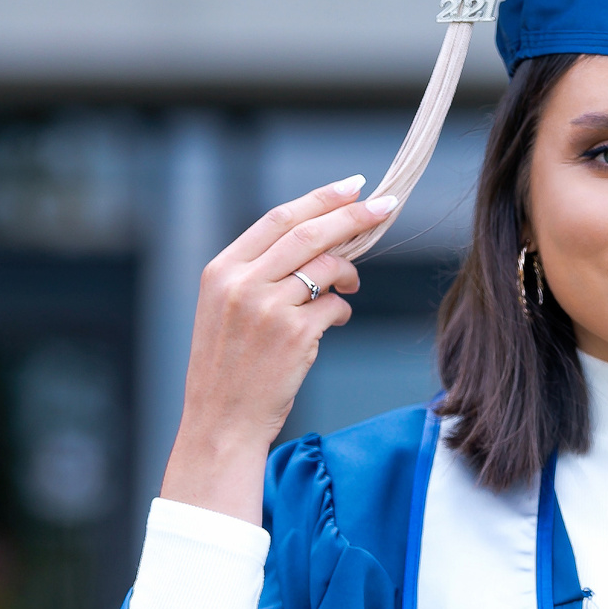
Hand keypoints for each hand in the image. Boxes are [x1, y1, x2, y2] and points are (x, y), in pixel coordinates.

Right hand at [159, 176, 397, 522]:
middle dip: (353, 216)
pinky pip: (337, 306)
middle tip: (386, 207)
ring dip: (349, 274)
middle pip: (310, 233)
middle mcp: (242, 284)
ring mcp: (268, 309)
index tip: (352, 186)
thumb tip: (322, 238)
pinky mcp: (295, 336)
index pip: (278, 218)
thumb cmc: (230, 367)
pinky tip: (335, 322)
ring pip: (329, 268)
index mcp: (221, 270)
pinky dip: (343, 310)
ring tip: (349, 287)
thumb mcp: (226, 308)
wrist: (221, 422)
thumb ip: (260, 271)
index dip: (319, 199)